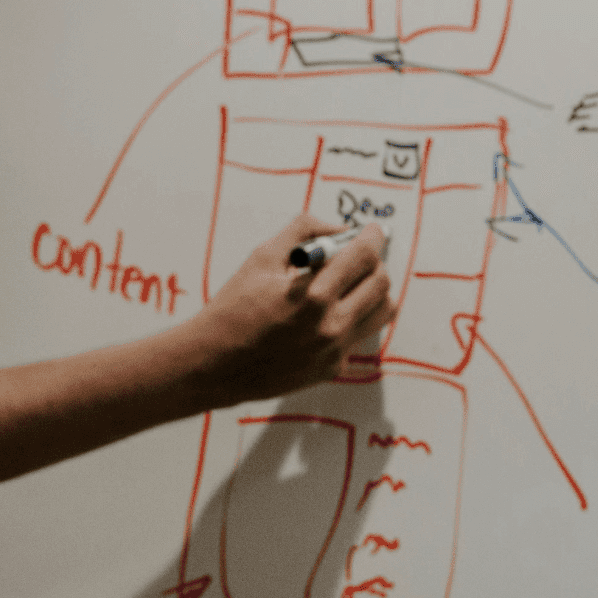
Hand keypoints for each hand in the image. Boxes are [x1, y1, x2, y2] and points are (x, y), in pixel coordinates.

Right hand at [180, 214, 396, 405]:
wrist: (215, 363)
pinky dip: (353, 316)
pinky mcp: (332, 367)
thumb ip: (304, 232)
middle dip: (375, 261)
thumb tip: (339, 229)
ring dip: (374, 290)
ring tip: (353, 282)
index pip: (363, 257)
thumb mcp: (262, 257)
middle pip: (381, 283)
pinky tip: (331, 311)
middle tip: (361, 254)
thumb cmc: (234, 308)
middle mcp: (331, 326)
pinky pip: (360, 334)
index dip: (373, 237)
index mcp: (313, 296)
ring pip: (382, 311)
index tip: (373, 231)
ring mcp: (335, 351)